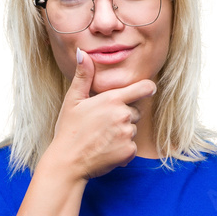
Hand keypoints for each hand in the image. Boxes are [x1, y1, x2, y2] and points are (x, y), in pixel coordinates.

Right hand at [48, 49, 156, 180]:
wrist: (68, 162)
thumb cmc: (69, 130)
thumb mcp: (73, 100)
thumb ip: (83, 76)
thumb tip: (82, 53)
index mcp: (112, 99)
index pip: (143, 88)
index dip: (147, 88)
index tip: (148, 90)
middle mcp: (123, 115)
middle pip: (136, 112)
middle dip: (124, 116)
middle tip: (103, 125)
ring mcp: (127, 134)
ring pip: (133, 130)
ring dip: (122, 134)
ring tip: (102, 138)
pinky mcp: (128, 151)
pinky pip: (132, 147)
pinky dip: (122, 150)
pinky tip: (106, 150)